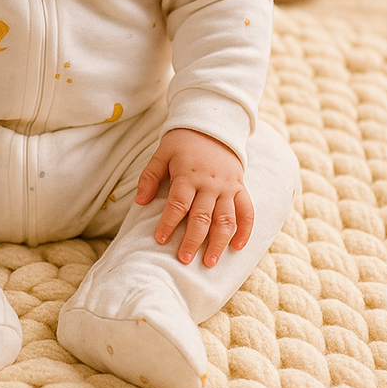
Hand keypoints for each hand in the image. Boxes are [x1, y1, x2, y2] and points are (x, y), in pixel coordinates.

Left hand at [134, 128, 253, 266]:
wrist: (212, 126)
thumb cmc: (183, 142)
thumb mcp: (162, 153)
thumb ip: (150, 177)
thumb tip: (139, 201)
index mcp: (188, 174)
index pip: (178, 204)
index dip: (169, 222)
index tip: (160, 239)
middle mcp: (210, 184)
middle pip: (202, 216)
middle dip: (193, 240)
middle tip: (183, 259)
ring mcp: (227, 187)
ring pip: (226, 219)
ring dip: (219, 242)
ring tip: (210, 262)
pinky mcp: (239, 188)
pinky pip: (247, 211)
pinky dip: (245, 230)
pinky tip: (238, 247)